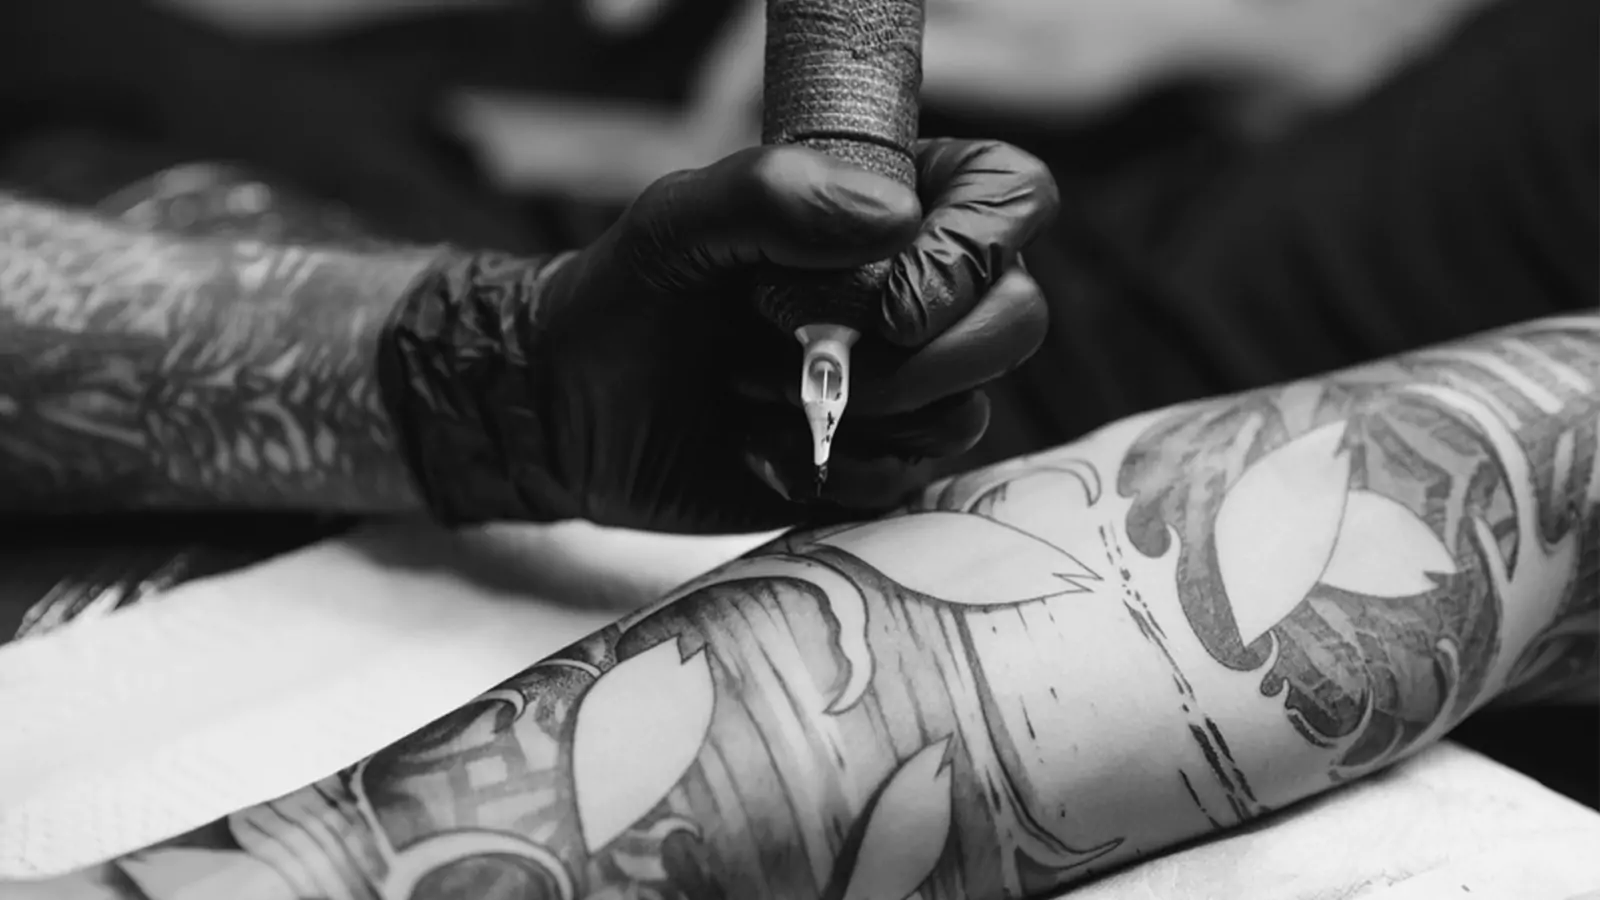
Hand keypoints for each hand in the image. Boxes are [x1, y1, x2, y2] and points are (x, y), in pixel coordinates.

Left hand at [379, 138, 1058, 533]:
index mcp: (893, 207)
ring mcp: (910, 385)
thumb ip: (772, 192)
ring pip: (967, 410)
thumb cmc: (627, 296)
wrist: (574, 409)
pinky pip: (913, 480)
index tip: (874, 289)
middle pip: (1016, 318)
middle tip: (788, 341)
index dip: (967, 249)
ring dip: (847, 411)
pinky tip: (760, 445)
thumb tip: (898, 224)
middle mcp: (920, 294)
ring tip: (752, 388)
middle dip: (906, 353)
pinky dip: (831, 469)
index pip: (1011, 196)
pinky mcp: (882, 465)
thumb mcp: (676, 221)